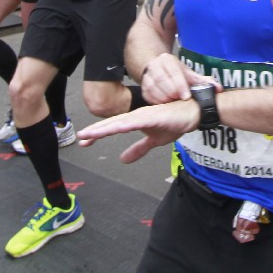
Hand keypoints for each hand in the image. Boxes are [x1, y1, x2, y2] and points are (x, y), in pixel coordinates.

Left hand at [76, 99, 198, 162]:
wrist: (193, 113)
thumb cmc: (175, 122)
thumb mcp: (154, 140)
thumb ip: (138, 149)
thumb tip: (123, 160)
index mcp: (135, 121)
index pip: (113, 127)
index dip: (98, 134)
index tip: (83, 142)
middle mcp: (136, 116)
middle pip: (112, 123)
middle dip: (95, 131)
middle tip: (80, 137)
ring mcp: (144, 115)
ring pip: (120, 122)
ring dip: (104, 128)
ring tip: (90, 133)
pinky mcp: (154, 116)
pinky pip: (137, 121)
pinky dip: (125, 125)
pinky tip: (115, 128)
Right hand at [138, 52, 214, 104]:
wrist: (159, 71)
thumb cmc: (177, 75)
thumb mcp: (189, 75)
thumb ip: (204, 82)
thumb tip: (219, 89)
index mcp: (167, 60)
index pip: (174, 72)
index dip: (180, 85)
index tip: (186, 96)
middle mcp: (155, 65)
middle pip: (162, 81)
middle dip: (172, 93)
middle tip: (181, 102)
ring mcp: (146, 76)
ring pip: (154, 89)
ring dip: (164, 99)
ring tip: (174, 104)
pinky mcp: (143, 88)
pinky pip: (148, 97)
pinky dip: (157, 103)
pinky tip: (166, 105)